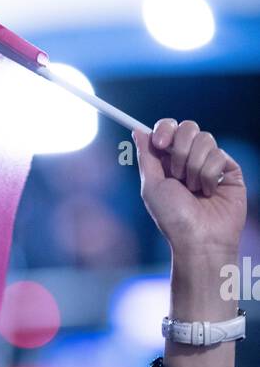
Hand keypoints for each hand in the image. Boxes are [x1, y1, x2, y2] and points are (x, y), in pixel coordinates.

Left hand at [133, 119, 246, 258]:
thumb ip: (146, 157)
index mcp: (168, 161)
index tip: (160, 142)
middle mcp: (189, 159)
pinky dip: (209, 175)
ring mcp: (210, 163)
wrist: (199, 238)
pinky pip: (219, 155)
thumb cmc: (173, 218)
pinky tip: (209, 192)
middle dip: (180, 149)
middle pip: (188, 127)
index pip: (169, 129)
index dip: (165, 129)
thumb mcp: (151, 187)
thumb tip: (137, 131)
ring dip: (193, 167)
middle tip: (177, 174)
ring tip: (194, 189)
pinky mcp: (229, 170)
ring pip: (205, 139)